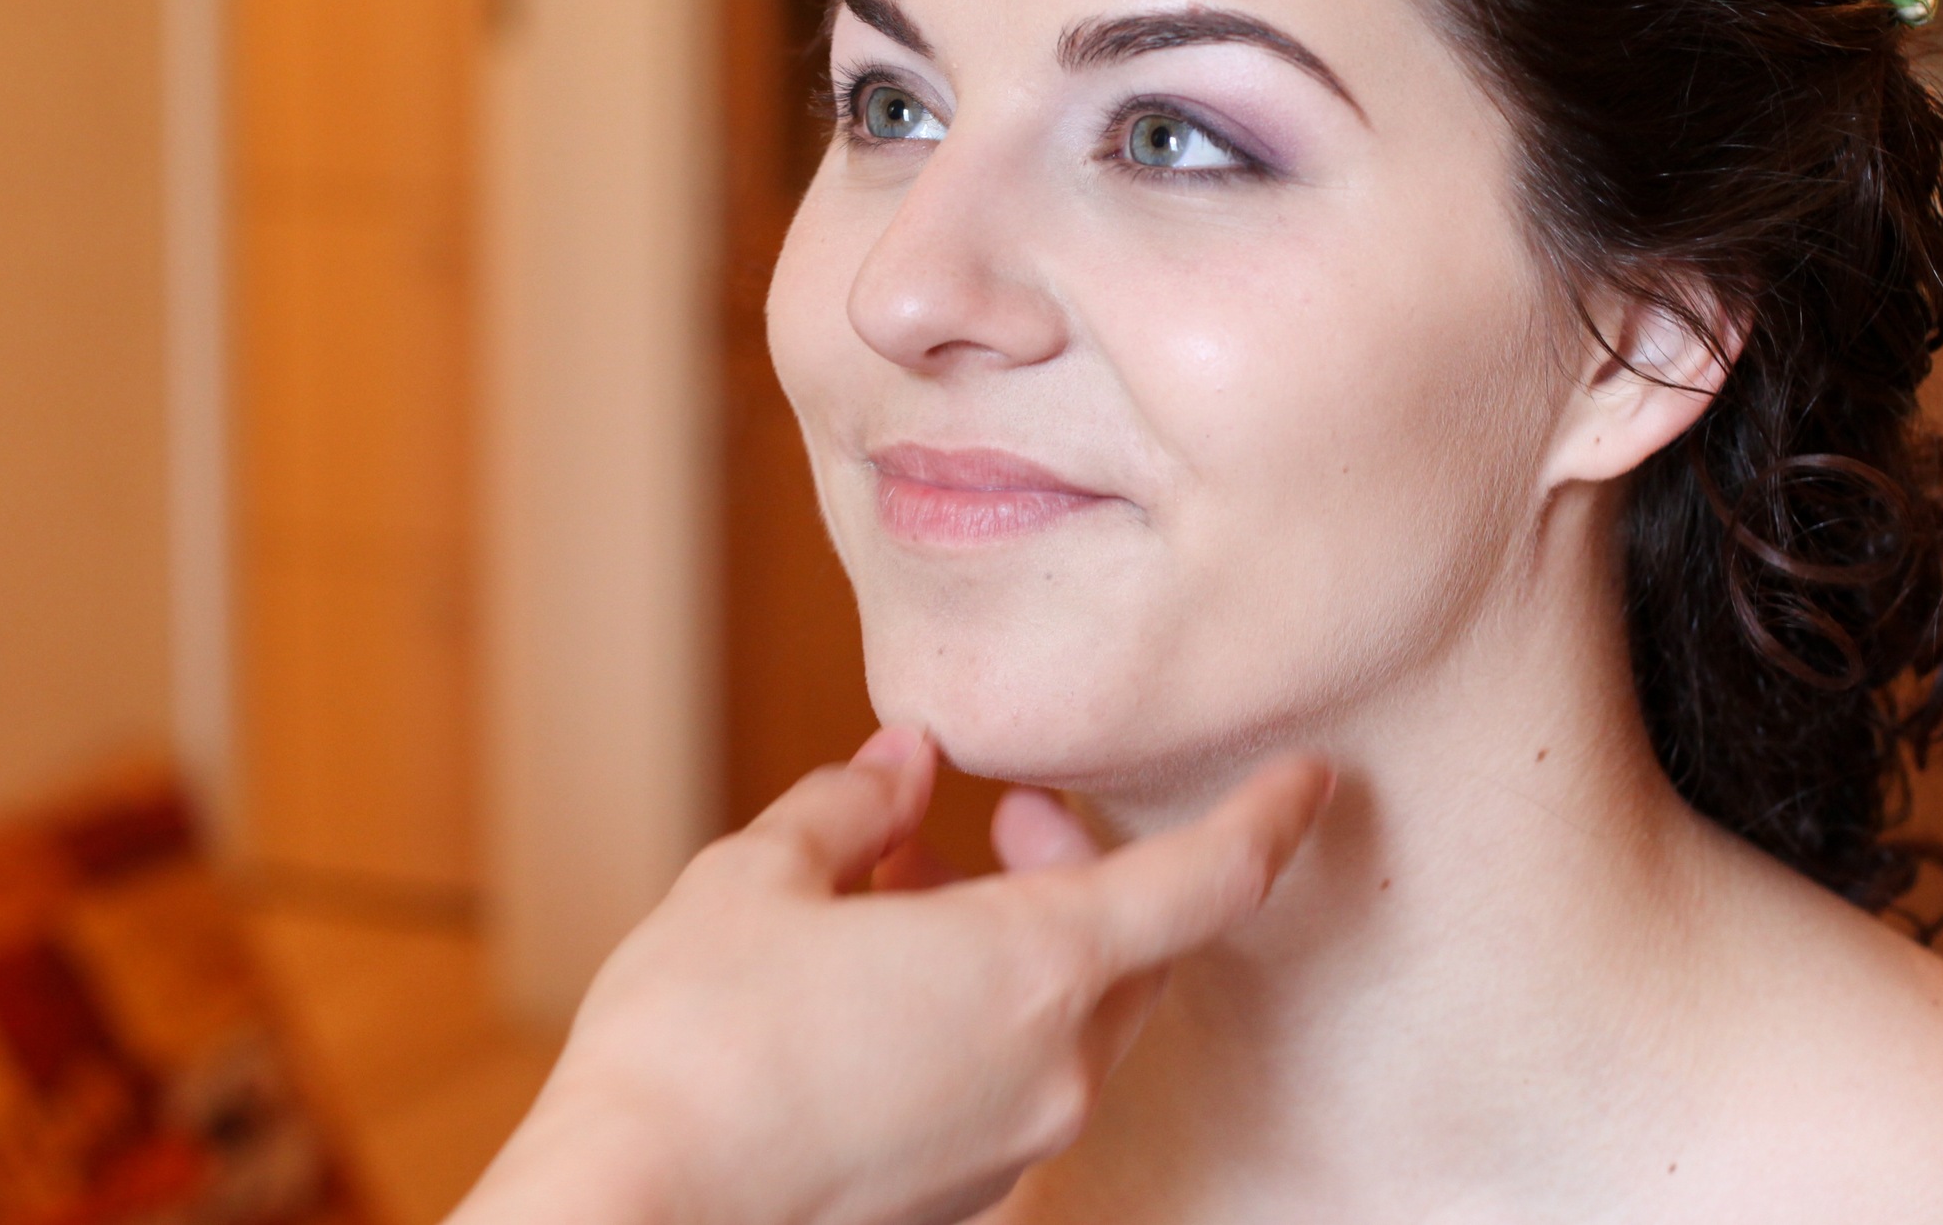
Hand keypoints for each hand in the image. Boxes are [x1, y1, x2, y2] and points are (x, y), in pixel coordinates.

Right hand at [456, 731, 1332, 1224]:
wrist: (633, 1224)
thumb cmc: (693, 1047)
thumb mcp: (757, 882)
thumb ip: (847, 808)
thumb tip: (896, 763)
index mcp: (1032, 969)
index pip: (1207, 883)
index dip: (1269, 819)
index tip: (1309, 777)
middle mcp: (1052, 1068)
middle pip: (1137, 949)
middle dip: (1087, 864)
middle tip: (1004, 812)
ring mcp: (1012, 1145)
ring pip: (1067, 1019)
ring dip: (1017, 938)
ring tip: (901, 885)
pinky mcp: (964, 1199)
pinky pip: (1009, 1081)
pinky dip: (978, 1014)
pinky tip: (877, 983)